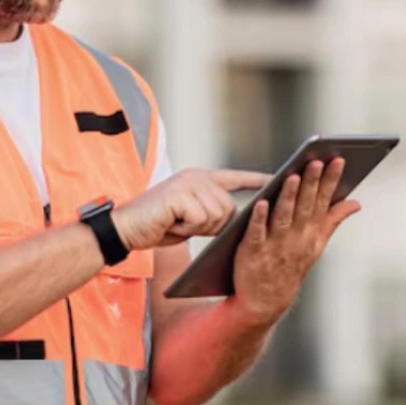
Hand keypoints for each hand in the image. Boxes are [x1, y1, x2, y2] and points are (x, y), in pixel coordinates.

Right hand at [111, 168, 270, 251]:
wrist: (125, 228)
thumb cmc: (157, 226)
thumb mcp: (191, 218)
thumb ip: (212, 213)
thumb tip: (237, 219)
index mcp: (201, 179)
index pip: (235, 177)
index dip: (258, 180)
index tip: (280, 179)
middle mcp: (197, 176)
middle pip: (228, 208)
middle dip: (211, 225)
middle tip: (184, 223)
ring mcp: (189, 182)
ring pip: (217, 215)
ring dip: (198, 227)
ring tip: (176, 222)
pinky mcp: (181, 193)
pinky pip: (201, 219)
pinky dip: (187, 227)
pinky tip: (171, 221)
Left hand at [231, 158, 361, 325]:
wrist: (266, 301)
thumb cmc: (290, 266)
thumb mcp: (316, 244)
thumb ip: (333, 220)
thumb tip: (356, 202)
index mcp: (311, 233)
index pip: (323, 201)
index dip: (331, 180)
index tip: (338, 159)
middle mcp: (296, 238)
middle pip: (305, 205)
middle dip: (312, 183)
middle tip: (317, 160)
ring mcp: (275, 246)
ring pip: (283, 216)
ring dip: (288, 197)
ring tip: (293, 176)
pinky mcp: (252, 252)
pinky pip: (257, 233)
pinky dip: (260, 219)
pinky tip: (261, 202)